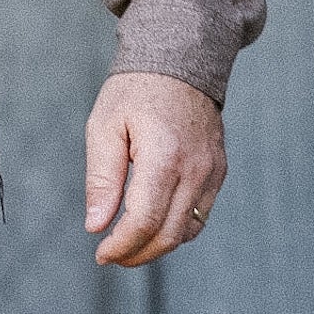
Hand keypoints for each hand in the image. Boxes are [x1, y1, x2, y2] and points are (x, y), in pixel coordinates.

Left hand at [84, 70, 225, 266]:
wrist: (178, 59)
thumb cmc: (136, 89)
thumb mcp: (105, 125)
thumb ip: (101, 179)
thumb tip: (96, 225)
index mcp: (163, 155)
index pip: (143, 221)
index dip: (121, 246)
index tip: (101, 253)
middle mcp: (194, 169)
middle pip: (168, 235)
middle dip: (137, 254)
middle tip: (111, 255)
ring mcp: (211, 172)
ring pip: (186, 231)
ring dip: (157, 245)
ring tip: (129, 242)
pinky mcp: (218, 171)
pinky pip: (200, 215)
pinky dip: (177, 229)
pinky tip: (154, 224)